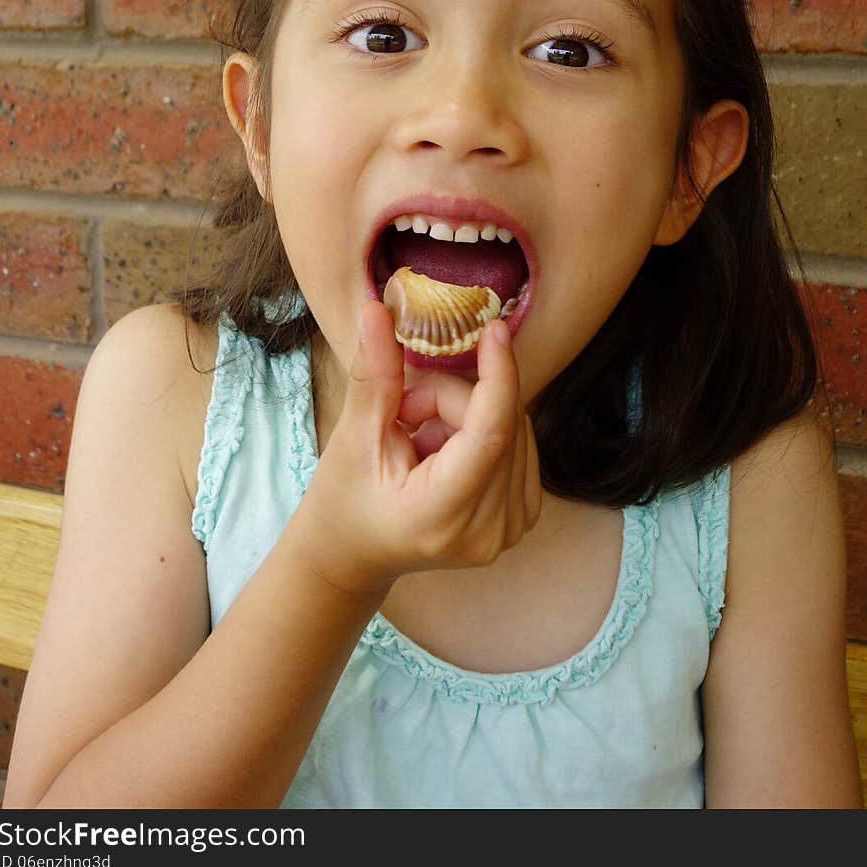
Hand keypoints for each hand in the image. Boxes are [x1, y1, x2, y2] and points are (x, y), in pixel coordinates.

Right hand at [291, 299, 541, 598]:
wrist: (353, 555)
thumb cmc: (344, 499)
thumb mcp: (353, 436)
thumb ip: (375, 374)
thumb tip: (378, 310)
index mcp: (440, 517)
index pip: (491, 436)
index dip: (498, 376)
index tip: (494, 329)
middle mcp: (488, 532)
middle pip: (499, 423)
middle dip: (453, 397)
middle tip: (404, 413)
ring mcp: (511, 531)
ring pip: (514, 427)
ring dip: (468, 414)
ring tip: (420, 438)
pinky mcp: (523, 519)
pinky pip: (520, 443)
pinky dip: (485, 431)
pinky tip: (446, 451)